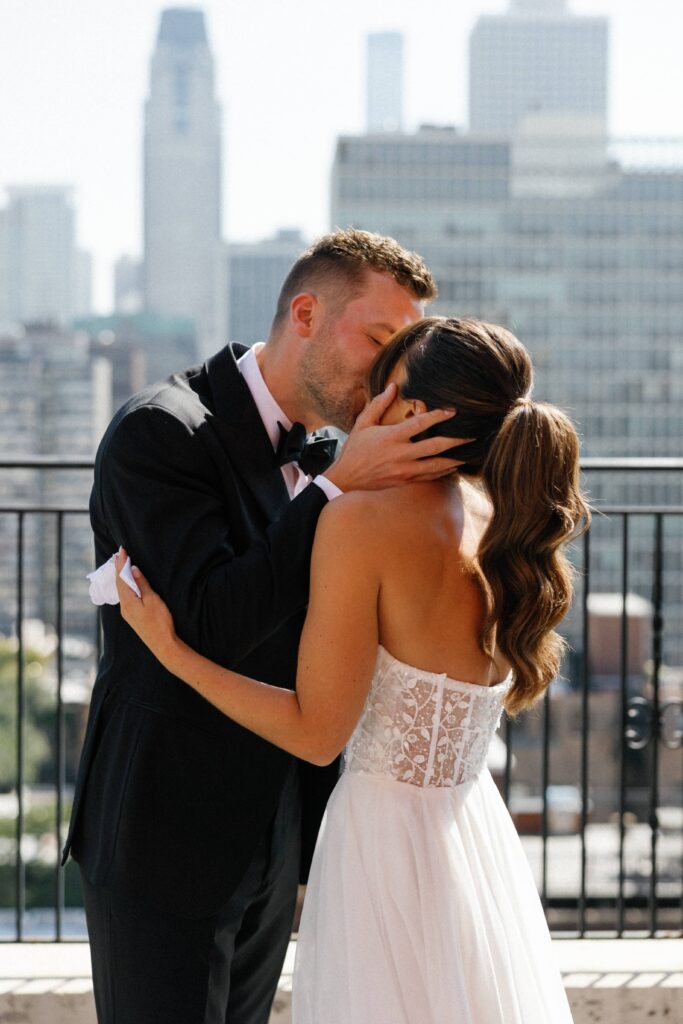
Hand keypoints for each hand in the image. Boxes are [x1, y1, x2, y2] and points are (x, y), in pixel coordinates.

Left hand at [114, 549, 177, 663]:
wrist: (163, 645)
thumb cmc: (160, 622)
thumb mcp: (152, 600)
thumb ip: (142, 584)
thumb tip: (133, 570)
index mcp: (127, 601)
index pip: (121, 578)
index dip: (121, 563)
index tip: (121, 550)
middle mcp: (124, 607)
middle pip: (119, 584)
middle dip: (119, 568)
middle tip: (119, 554)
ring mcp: (128, 613)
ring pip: (122, 590)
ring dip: (122, 577)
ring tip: (121, 565)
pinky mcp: (133, 617)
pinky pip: (126, 596)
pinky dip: (126, 586)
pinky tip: (128, 583)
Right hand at [323, 384, 469, 492]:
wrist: (346, 479)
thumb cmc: (354, 449)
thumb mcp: (363, 423)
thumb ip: (379, 403)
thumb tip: (393, 386)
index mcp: (390, 437)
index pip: (420, 424)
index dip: (438, 416)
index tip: (453, 411)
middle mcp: (400, 454)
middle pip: (435, 446)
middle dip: (456, 440)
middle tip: (472, 434)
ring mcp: (404, 470)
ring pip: (436, 465)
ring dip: (455, 458)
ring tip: (469, 452)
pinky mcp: (405, 481)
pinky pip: (429, 476)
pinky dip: (443, 471)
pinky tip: (453, 465)